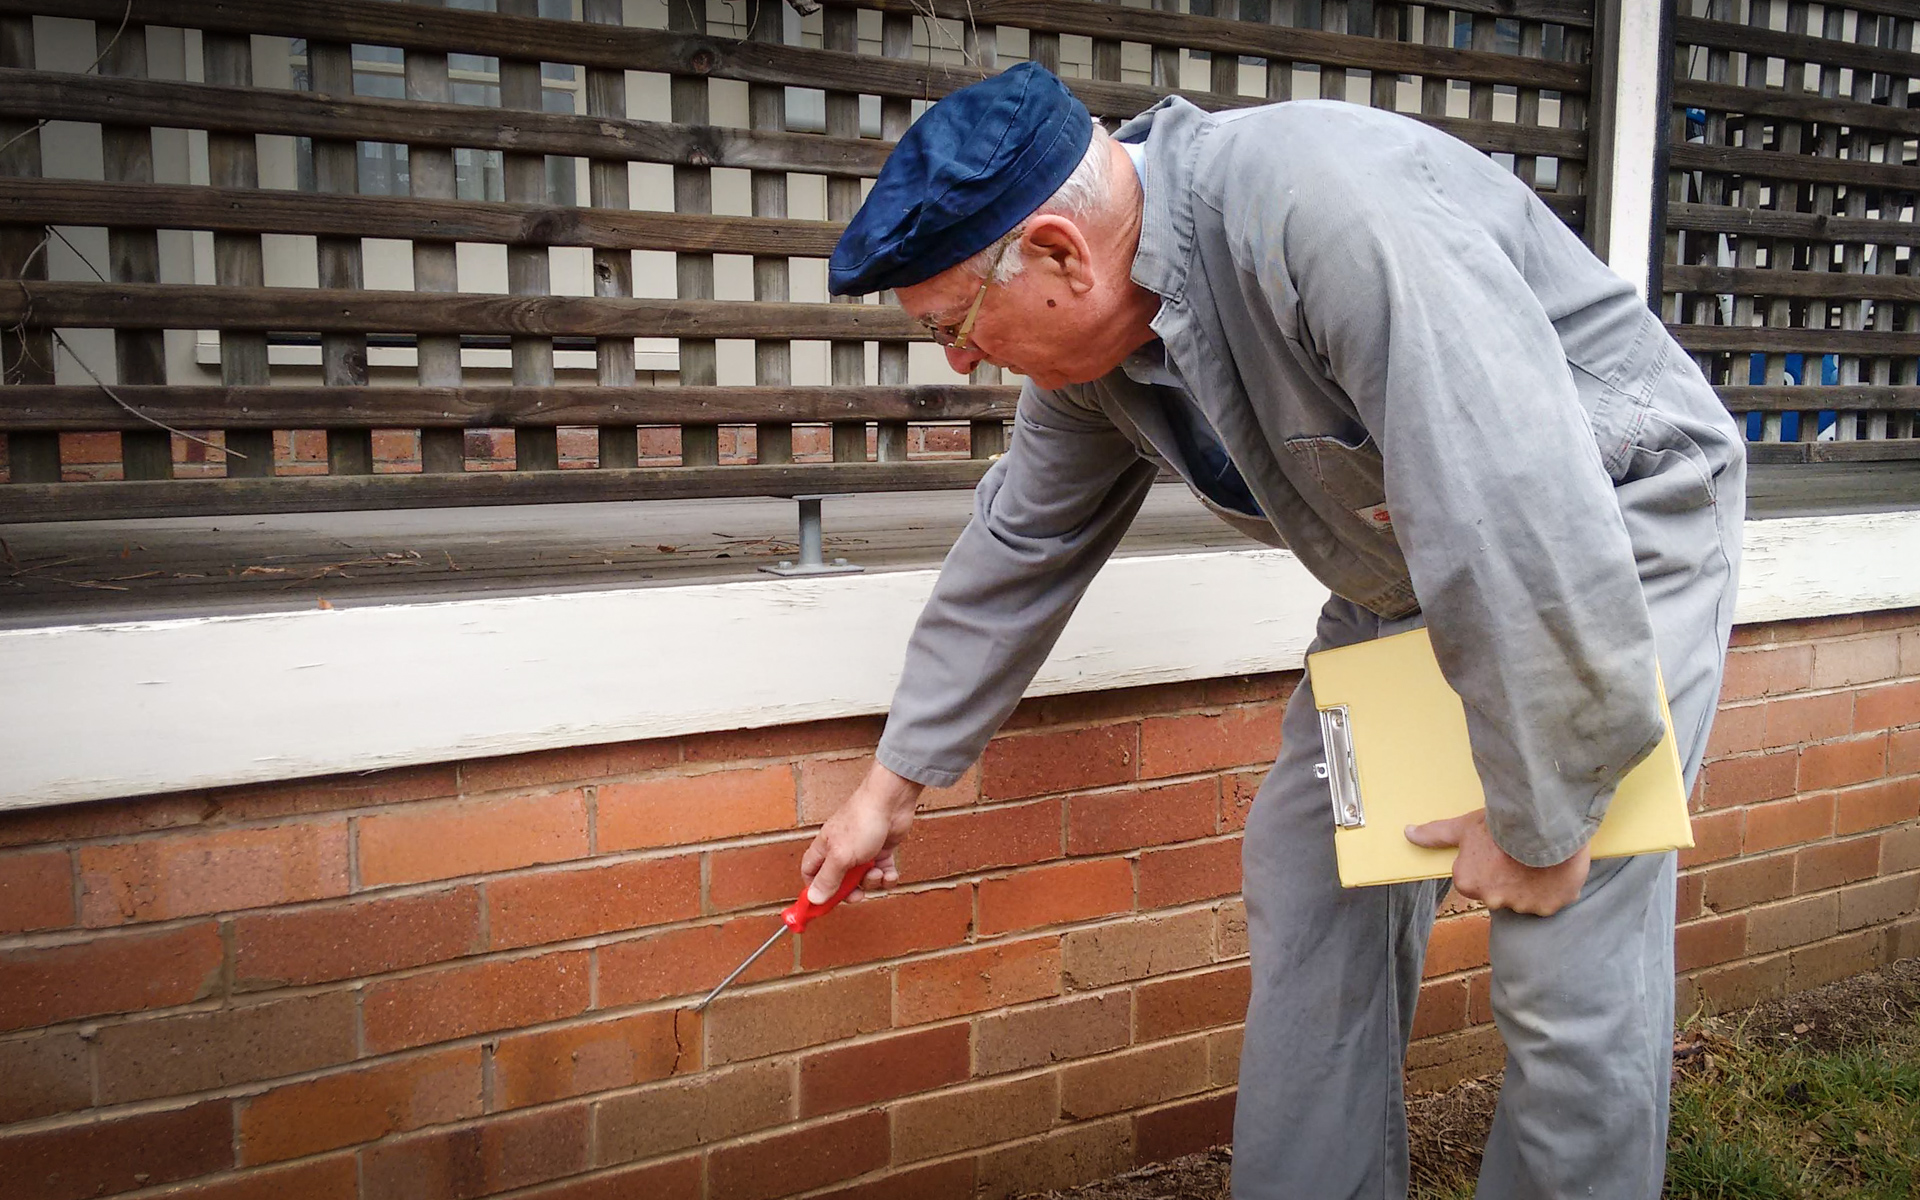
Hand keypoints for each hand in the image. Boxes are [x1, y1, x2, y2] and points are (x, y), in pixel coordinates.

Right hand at [800, 762, 923, 903]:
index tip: (821, 905)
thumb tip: (813, 899)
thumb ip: (828, 879)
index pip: (810, 873)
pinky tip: (890, 871)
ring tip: (877, 872)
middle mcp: (841, 850)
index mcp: (825, 849)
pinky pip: (882, 873)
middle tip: (858, 895)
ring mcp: (863, 851)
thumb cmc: (862, 822)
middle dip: (849, 891)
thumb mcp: (841, 856)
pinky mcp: (882, 851)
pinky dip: (887, 876)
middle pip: (839, 881)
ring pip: (863, 879)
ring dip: (872, 882)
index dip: (813, 890)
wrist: (892, 802)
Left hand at [1405, 808, 1590, 915]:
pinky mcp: (1548, 907)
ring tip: (1539, 858)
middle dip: (1508, 877)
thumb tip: (1408, 832)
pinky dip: (1553, 889)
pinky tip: (1554, 869)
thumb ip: (1437, 834)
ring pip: (1525, 898)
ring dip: (1531, 883)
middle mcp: (1491, 899)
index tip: (1496, 852)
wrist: (1546, 827)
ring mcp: (1521, 906)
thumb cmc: (1503, 825)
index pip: (1473, 879)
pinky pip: (1549, 901)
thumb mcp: (1466, 826)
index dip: (1486, 865)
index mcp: (1467, 882)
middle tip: (1518, 854)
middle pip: (1498, 891)